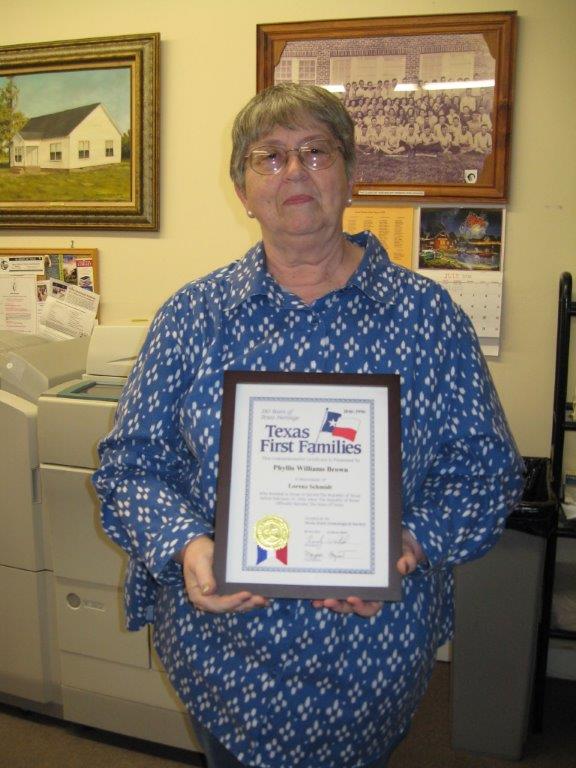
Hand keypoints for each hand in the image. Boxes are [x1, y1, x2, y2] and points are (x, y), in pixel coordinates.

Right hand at [178, 536, 267, 613]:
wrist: (197, 549)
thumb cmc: (197, 554)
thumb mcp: (199, 562)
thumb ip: (203, 576)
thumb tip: (208, 591)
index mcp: (199, 596)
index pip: (217, 604)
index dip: (233, 601)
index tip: (247, 594)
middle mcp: (208, 601)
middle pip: (229, 607)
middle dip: (245, 604)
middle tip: (261, 599)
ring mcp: (217, 598)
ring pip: (235, 606)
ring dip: (250, 604)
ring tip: (264, 600)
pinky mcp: (224, 594)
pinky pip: (237, 600)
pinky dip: (249, 600)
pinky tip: (262, 598)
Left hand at [310, 529, 426, 616]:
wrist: (389, 536)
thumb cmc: (399, 547)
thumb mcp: (407, 550)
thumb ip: (408, 559)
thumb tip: (403, 566)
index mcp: (380, 590)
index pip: (371, 606)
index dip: (361, 606)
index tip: (352, 599)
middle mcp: (363, 590)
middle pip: (350, 605)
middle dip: (338, 605)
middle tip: (327, 601)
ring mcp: (350, 583)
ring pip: (337, 598)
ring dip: (326, 601)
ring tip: (316, 599)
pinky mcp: (341, 575)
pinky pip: (330, 585)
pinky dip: (320, 588)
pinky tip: (311, 588)